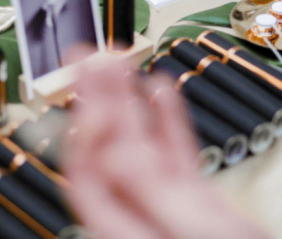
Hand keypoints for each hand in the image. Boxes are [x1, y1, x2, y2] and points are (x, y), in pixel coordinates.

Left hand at [64, 55, 269, 238]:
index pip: (90, 176)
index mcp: (130, 231)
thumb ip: (153, 194)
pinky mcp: (194, 199)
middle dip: (98, 102)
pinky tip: (162, 92)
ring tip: (120, 63)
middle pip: (109, 152)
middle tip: (86, 60)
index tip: (89, 92)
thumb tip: (109, 152)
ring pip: (141, 146)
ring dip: (130, 102)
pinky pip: (174, 153)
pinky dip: (168, 120)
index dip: (85, 131)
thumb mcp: (196, 233)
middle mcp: (143, 215)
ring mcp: (169, 205)